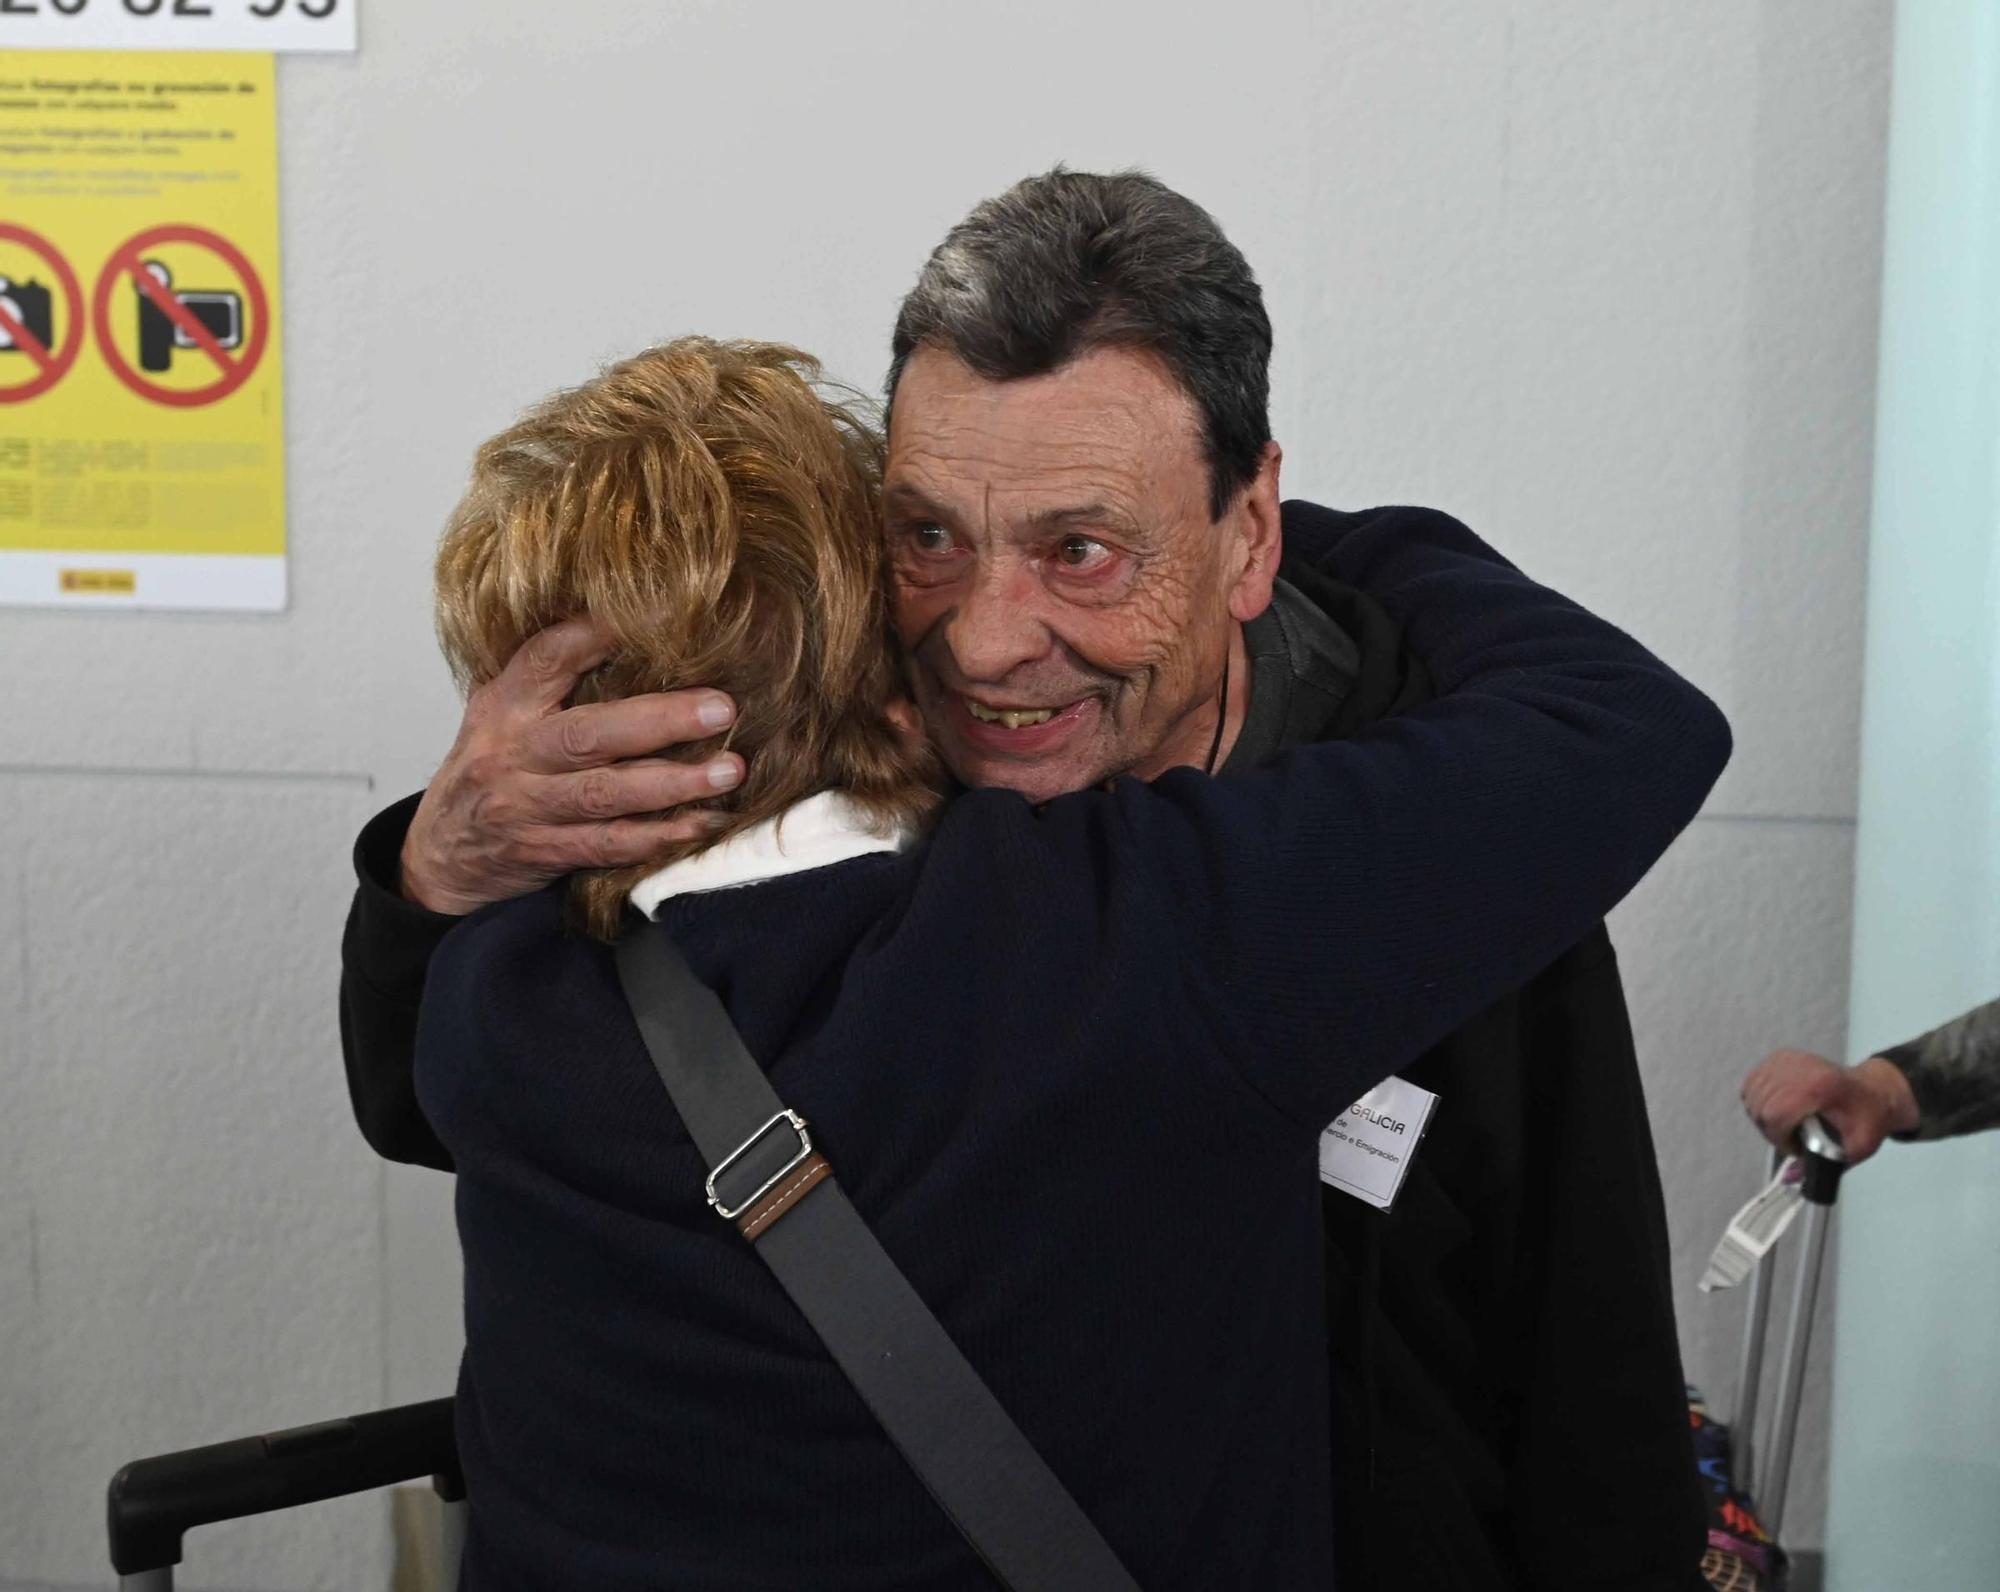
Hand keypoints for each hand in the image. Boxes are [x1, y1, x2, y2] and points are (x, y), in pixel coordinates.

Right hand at [400, 619, 743, 914]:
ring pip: (606, 794)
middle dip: (662, 720)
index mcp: (505, 702)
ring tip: (730, 771)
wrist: (442, 851)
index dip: (605, 633)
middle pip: (590, 734)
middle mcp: (514, 752)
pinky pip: (609, 845)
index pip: (551, 656)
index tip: (667, 615)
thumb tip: (643, 629)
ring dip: (674, 784)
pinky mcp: (546, 852)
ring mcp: (528, 806)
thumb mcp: (502, 708)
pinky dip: (659, 836)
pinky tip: (703, 824)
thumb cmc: (492, 765)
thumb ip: (556, 677)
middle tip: (722, 708)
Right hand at [1740, 1048, 1918, 1164]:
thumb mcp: (1858, 1147)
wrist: (1874, 1091)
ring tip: (1787, 1123)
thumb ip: (1827, 1165)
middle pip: (1760, 1106)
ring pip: (1751, 1094)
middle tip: (1793, 1138)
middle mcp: (1800, 1067)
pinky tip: (1777, 1107)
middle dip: (1771, 1129)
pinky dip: (1758, 1098)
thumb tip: (1790, 1177)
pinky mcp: (1779, 1057)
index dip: (1780, 1137)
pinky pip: (1753, 1082)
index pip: (1776, 1113)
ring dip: (1763, 1114)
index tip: (1796, 1147)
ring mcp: (1787, 1059)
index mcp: (1821, 1086)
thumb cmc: (1868, 1116)